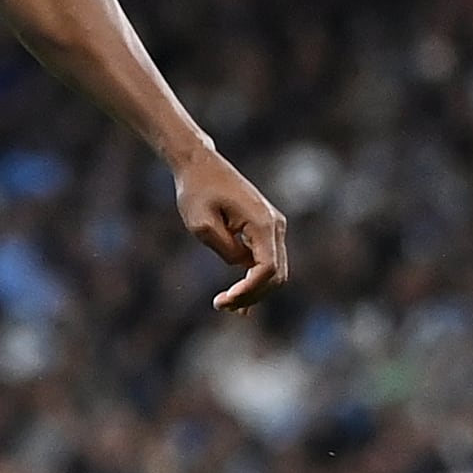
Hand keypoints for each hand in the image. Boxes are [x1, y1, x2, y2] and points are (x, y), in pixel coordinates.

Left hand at [175, 149, 291, 309]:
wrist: (200, 166)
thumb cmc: (196, 191)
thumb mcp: (200, 223)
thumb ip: (224, 248)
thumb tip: (240, 265)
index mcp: (262, 222)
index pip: (267, 269)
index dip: (249, 290)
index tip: (224, 300)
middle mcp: (275, 225)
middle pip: (276, 275)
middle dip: (251, 295)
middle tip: (220, 306)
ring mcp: (273, 227)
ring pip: (274, 271)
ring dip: (254, 291)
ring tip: (224, 305)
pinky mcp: (264, 229)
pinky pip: (267, 261)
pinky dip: (256, 282)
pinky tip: (241, 305)